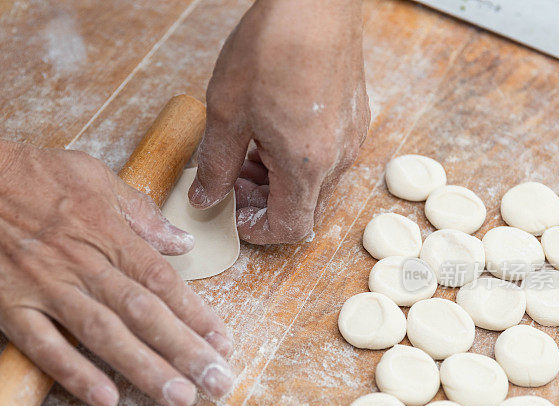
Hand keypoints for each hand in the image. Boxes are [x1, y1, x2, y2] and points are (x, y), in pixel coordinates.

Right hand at [0, 137, 233, 405]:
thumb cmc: (26, 175)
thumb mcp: (92, 175)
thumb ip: (140, 212)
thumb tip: (182, 242)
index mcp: (107, 232)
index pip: (162, 280)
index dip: (196, 314)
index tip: (223, 344)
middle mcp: (83, 263)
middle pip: (143, 313)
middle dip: (185, 351)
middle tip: (217, 384)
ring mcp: (45, 287)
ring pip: (103, 334)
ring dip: (144, 368)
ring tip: (178, 398)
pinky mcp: (9, 307)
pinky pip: (45, 347)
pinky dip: (74, 373)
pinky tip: (105, 399)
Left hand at [189, 0, 369, 243]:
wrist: (313, 1)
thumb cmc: (273, 48)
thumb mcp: (227, 113)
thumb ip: (215, 166)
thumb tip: (205, 198)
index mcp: (307, 166)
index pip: (289, 228)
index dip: (257, 231)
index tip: (232, 216)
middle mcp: (338, 158)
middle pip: (301, 206)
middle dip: (261, 202)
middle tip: (228, 178)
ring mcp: (350, 137)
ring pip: (311, 182)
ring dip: (275, 179)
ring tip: (244, 150)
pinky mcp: (352, 117)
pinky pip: (323, 156)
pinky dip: (293, 158)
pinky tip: (268, 129)